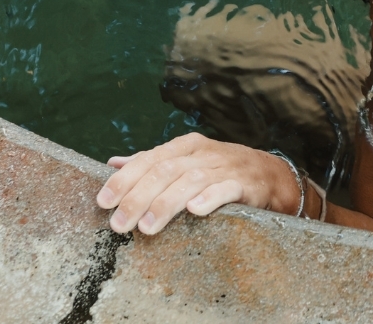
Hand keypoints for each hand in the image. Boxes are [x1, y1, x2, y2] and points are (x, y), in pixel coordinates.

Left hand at [96, 132, 299, 234]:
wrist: (269, 174)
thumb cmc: (218, 169)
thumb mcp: (185, 160)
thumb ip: (151, 162)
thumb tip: (113, 163)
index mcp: (185, 145)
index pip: (149, 158)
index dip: (125, 178)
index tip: (103, 201)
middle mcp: (202, 153)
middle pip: (165, 171)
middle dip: (138, 196)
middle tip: (119, 223)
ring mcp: (223, 166)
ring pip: (190, 180)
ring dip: (166, 202)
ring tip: (146, 226)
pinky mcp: (244, 183)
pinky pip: (226, 188)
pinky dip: (210, 197)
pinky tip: (195, 209)